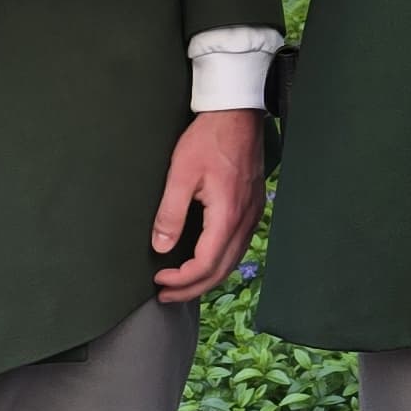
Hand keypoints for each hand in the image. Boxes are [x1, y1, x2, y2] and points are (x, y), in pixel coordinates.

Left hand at [150, 108, 267, 301]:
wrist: (237, 114)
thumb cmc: (208, 139)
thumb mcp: (181, 173)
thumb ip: (171, 213)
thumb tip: (160, 247)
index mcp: (228, 214)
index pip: (206, 263)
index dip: (181, 279)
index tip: (158, 280)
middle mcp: (245, 220)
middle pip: (222, 270)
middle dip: (192, 288)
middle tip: (165, 295)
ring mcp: (253, 215)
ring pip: (233, 261)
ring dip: (207, 278)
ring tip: (181, 285)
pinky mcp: (253, 208)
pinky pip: (238, 246)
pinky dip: (219, 262)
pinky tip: (203, 261)